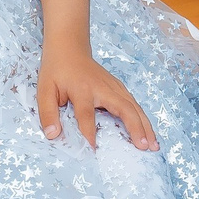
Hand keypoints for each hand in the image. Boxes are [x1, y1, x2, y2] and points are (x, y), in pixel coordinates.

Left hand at [36, 47, 158, 151]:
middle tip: (143, 147)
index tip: (94, 149)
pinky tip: (149, 133)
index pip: (86, 114)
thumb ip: (47, 113)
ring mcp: (114, 87)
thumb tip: (53, 135)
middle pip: (123, 108)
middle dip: (135, 128)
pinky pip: (134, 105)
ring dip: (145, 126)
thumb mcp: (44, 90)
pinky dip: (144, 119)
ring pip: (134, 107)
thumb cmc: (56, 71)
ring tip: (154, 145)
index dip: (89, 132)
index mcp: (82, 89)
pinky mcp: (119, 88)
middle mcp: (103, 88)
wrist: (69, 48)